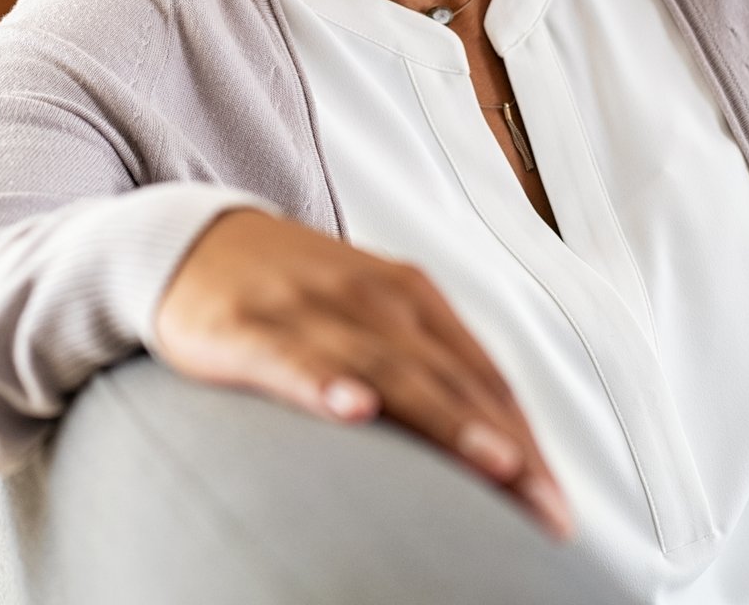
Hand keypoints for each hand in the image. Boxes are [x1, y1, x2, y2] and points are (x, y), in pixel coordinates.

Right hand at [154, 207, 572, 538]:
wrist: (191, 241)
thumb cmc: (296, 296)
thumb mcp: (369, 319)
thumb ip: (424, 372)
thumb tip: (493, 450)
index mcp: (411, 296)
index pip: (483, 376)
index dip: (526, 439)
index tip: (557, 505)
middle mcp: (372, 297)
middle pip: (452, 380)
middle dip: (507, 446)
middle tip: (545, 507)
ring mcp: (312, 309)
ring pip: (389, 371)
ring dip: (445, 419)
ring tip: (495, 464)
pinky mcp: (248, 327)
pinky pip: (292, 359)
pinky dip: (325, 383)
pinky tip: (353, 409)